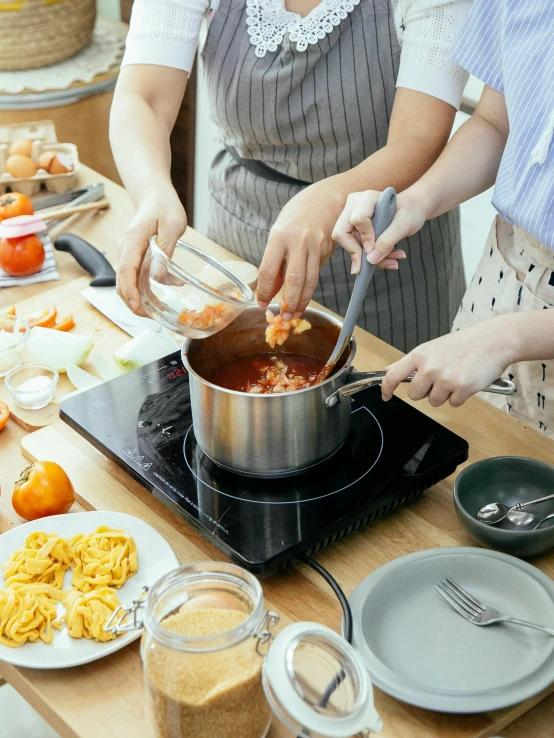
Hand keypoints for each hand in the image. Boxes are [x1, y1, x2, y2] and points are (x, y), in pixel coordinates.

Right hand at [117, 187, 186, 314]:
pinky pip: (133, 278)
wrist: (153, 195)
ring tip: (157, 312)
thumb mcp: (172, 224)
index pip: (126, 270)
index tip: (138, 307)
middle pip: (121, 282)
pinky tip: (160, 296)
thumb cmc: (164, 206)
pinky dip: (141, 291)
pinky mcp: (133, 258)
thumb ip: (166, 249)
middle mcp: (125, 249)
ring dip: (137, 300)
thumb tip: (158, 277)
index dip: (130, 292)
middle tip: (153, 317)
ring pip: (125, 283)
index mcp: (133, 240)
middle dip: (133, 303)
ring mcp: (127, 254)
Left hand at [257, 180, 342, 319]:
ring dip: (302, 301)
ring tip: (295, 314)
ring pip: (309, 281)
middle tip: (284, 317)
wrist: (326, 198)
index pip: (269, 269)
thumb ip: (275, 261)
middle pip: (294, 279)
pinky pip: (316, 273)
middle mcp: (299, 242)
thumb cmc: (297, 215)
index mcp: (280, 236)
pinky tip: (304, 298)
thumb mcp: (279, 233)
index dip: (265, 290)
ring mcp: (315, 247)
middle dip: (288, 302)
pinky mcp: (327, 251)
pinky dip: (309, 289)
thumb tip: (271, 289)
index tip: (262, 303)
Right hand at [332, 190, 426, 273]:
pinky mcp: (355, 230)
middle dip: (357, 253)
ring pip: (350, 244)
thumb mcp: (404, 225)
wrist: (413, 209)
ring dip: (370, 257)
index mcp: (367, 198)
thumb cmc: (411, 211)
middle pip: (342, 233)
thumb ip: (388, 241)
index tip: (375, 249)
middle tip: (370, 267)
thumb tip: (370, 260)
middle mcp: (354, 206)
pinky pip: (357, 248)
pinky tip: (390, 259)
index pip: (357, 219)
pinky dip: (373, 257)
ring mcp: (352, 218)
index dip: (365, 237)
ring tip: (393, 261)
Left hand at [381, 318, 516, 406]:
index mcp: (420, 354)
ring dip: (444, 394)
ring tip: (456, 377)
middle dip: (425, 392)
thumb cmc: (465, 343)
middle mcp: (430, 367)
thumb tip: (390, 370)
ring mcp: (445, 379)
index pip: (393, 375)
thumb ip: (413, 362)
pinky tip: (466, 381)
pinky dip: (459, 397)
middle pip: (414, 395)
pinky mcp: (461, 389)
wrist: (494, 341)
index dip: (386, 388)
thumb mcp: (433, 347)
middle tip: (439, 379)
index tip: (386, 395)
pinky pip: (453, 404)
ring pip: (434, 401)